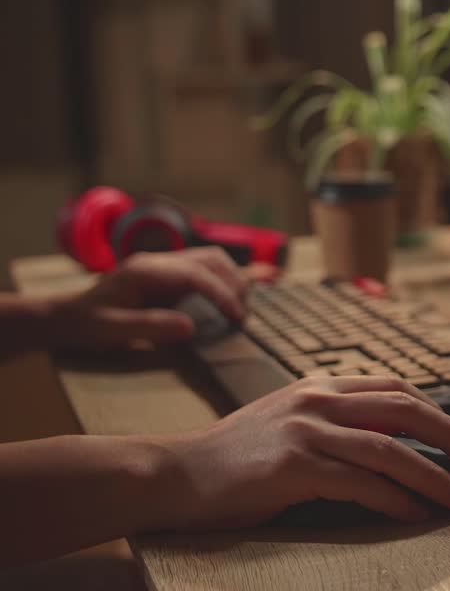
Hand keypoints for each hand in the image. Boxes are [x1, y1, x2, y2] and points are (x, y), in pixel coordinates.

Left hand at [52, 248, 248, 348]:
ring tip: (237, 309)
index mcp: (145, 271)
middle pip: (210, 259)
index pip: (196, 274)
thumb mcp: (112, 330)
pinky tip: (221, 305)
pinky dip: (219, 283)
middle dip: (233, 284)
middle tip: (242, 316)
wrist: (65, 317)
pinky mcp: (166, 274)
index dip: (221, 294)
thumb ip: (150, 326)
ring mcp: (162, 264)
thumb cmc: (86, 325)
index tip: (237, 317)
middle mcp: (157, 261)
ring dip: (230, 281)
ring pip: (210, 260)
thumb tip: (190, 327)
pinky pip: (202, 270)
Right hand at [144, 377, 449, 528]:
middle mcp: (318, 402)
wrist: (177, 473)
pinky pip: (361, 483)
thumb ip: (333, 423)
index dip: (435, 410)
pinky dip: (395, 499)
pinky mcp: (296, 467)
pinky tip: (414, 512)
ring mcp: (307, 432)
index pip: (394, 388)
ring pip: (390, 449)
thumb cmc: (233, 456)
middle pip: (404, 409)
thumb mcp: (287, 421)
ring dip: (432, 474)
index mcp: (319, 387)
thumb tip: (389, 447)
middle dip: (449, 434)